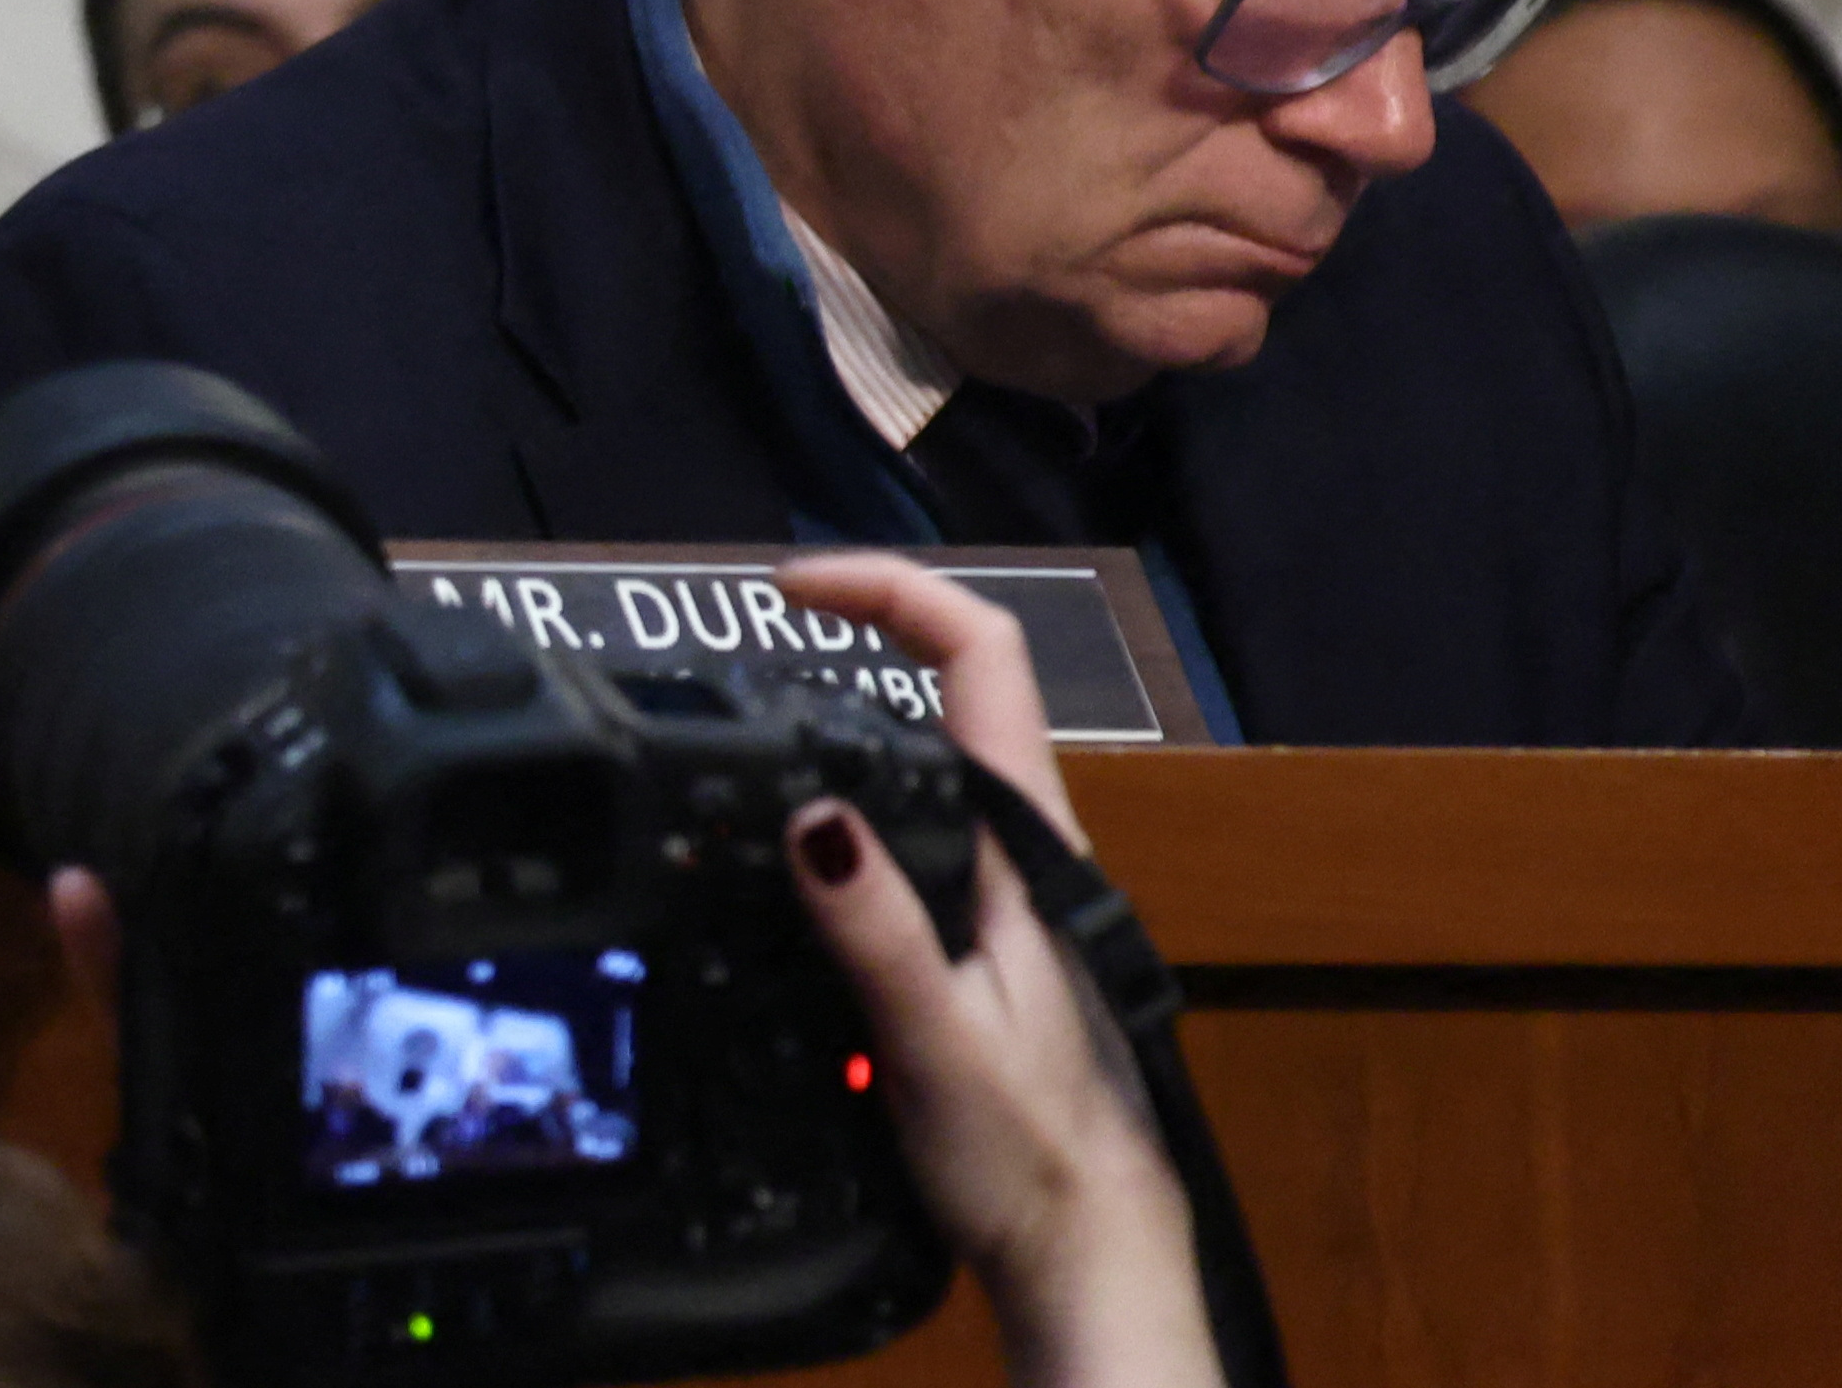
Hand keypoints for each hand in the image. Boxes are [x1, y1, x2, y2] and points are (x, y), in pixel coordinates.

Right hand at [765, 555, 1220, 1387]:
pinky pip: (922, 828)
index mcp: (1027, 849)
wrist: (1093, 1255)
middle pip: (956, 688)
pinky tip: (800, 844)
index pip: (984, 658)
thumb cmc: (1030, 1157)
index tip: (790, 587)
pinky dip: (857, 798)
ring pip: (937, 761)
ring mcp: (1013, 894)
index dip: (892, 591)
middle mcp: (1029, 852)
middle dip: (858, 636)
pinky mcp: (990, 940)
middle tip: (749, 645)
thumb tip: (809, 812)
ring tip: (752, 723)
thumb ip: (873, 927)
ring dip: (854, 716)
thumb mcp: (932, 1040)